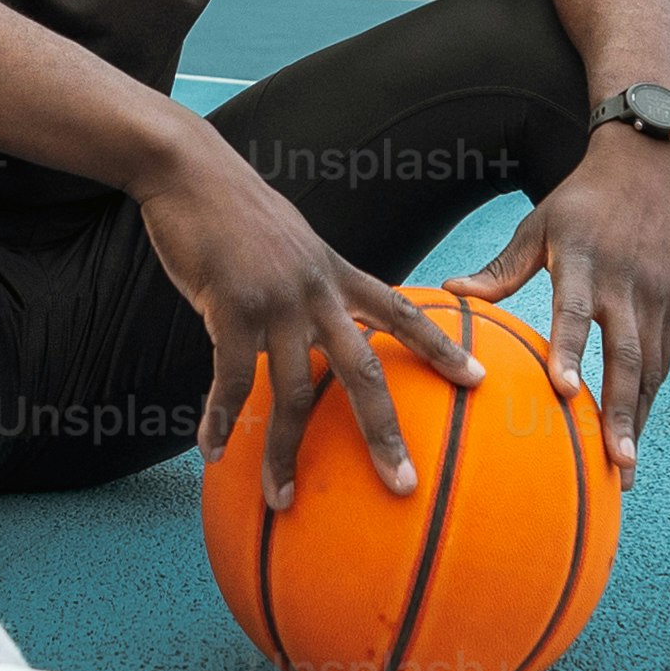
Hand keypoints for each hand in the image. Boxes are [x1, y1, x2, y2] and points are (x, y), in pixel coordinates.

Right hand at [139, 127, 481, 510]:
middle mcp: (318, 292)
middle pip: (365, 372)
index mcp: (338, 274)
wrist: (191, 171)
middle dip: (384, 434)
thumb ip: (310, 282)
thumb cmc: (235, 209)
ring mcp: (277, 302)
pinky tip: (212, 450)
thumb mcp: (291, 242)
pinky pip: (229, 379)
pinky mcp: (231, 308)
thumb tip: (313, 319)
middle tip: (404, 485)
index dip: (444, 348)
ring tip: (281, 499)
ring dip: (284, 454)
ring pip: (293, 393)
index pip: (404, 315)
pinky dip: (220, 419)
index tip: (478, 381)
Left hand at [447, 129, 669, 486]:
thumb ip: (500, 268)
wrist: (645, 168)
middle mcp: (624, 282)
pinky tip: (635, 436)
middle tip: (615, 463)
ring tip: (626, 470)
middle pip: (626, 355)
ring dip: (639, 419)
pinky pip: (662, 361)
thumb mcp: (536, 225)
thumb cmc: (579, 202)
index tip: (564, 392)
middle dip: (622, 412)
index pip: (575, 310)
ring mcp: (655, 296)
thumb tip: (450, 293)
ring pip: (650, 367)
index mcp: (582, 259)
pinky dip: (649, 399)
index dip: (571, 350)